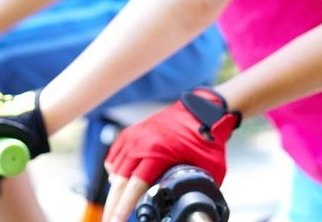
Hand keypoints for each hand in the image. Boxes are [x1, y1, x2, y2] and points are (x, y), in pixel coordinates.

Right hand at [102, 88, 239, 221]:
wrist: (200, 110)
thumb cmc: (206, 138)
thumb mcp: (211, 168)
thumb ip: (203, 188)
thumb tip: (203, 207)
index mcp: (157, 152)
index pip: (135, 187)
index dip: (123, 207)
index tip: (116, 221)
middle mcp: (140, 143)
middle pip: (119, 183)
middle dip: (113, 206)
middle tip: (111, 221)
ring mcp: (133, 137)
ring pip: (115, 172)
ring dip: (115, 191)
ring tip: (119, 207)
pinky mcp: (131, 134)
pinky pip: (114, 158)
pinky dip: (114, 173)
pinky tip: (120, 184)